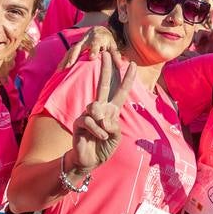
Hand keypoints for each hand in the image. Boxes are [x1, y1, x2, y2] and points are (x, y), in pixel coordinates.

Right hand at [59, 24, 116, 69]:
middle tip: (70, 65)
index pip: (94, 44)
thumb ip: (115, 55)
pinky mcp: (74, 46)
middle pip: (78, 47)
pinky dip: (63, 61)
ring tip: (60, 69)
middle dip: (73, 56)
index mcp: (97, 39)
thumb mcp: (113, 45)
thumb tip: (121, 65)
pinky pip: (68, 53)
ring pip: (70, 50)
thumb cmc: (107, 40)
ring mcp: (79, 43)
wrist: (98, 29)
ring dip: (65, 59)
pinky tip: (59, 69)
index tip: (92, 58)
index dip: (93, 50)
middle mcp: (86, 40)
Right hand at [70, 50, 136, 171]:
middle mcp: (100, 108)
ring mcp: (88, 114)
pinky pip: (89, 120)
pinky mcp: (79, 121)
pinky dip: (97, 130)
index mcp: (112, 111)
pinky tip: (99, 137)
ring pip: (95, 107)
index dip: (127, 79)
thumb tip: (101, 115)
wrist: (90, 160)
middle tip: (106, 53)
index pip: (120, 92)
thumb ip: (113, 124)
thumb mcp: (115, 136)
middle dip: (105, 69)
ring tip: (103, 136)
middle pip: (102, 85)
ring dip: (102, 123)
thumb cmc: (104, 147)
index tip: (132, 64)